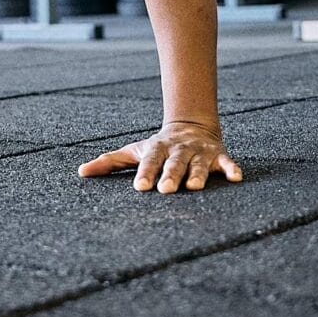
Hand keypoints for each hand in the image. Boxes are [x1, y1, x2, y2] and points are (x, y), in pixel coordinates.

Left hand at [77, 119, 243, 193]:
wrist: (191, 126)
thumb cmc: (158, 147)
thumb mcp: (135, 151)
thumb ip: (110, 162)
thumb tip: (81, 172)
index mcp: (158, 149)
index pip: (149, 161)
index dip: (146, 173)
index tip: (141, 187)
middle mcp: (179, 150)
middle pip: (174, 163)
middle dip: (170, 175)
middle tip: (165, 190)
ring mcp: (200, 153)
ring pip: (199, 165)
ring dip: (197, 175)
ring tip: (193, 188)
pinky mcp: (218, 156)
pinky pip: (227, 163)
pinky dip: (231, 169)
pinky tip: (236, 178)